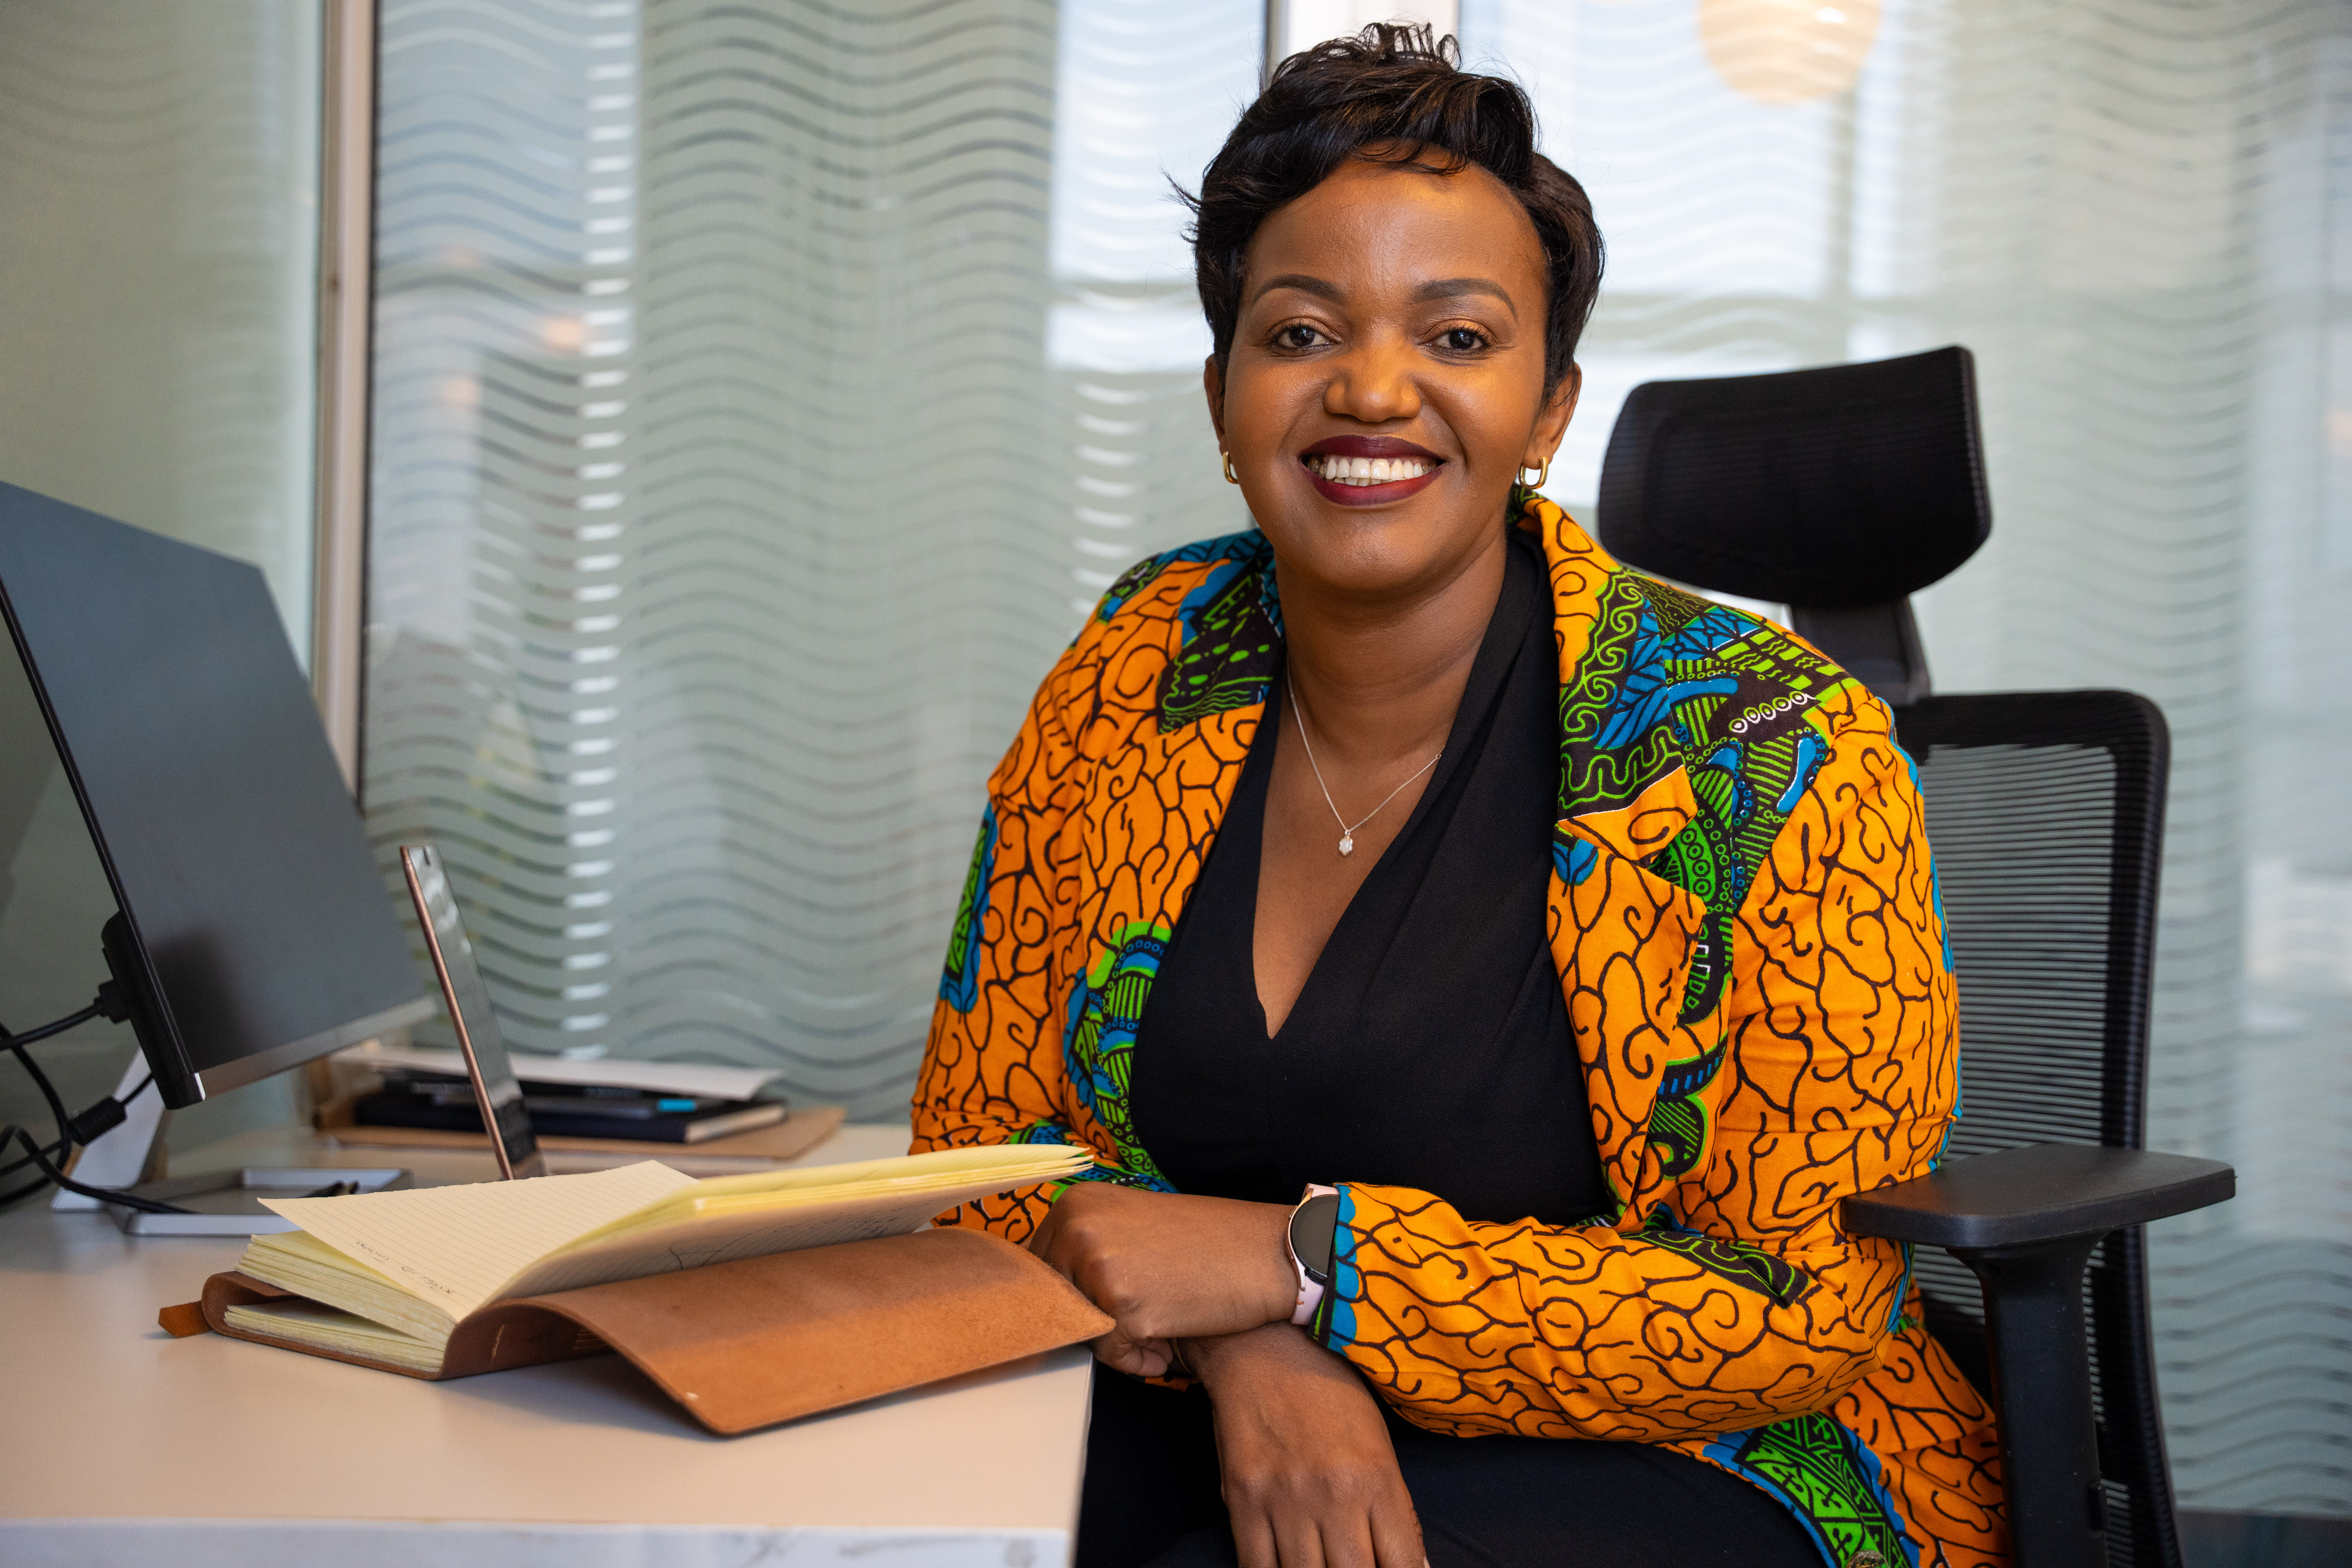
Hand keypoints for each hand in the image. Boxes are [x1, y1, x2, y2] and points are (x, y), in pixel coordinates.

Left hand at [1027, 1183, 1296, 1375]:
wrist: (1273, 1254)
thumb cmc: (1210, 1245)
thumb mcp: (1132, 1227)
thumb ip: (1085, 1250)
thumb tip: (1042, 1300)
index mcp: (1074, 1204)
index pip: (1035, 1273)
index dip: (1069, 1301)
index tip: (1102, 1306)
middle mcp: (1076, 1228)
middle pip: (1051, 1307)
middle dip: (1091, 1324)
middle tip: (1143, 1313)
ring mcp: (1097, 1266)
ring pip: (1081, 1334)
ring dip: (1117, 1343)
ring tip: (1162, 1321)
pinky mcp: (1123, 1307)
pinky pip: (1113, 1358)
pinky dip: (1140, 1362)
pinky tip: (1170, 1343)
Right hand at [1191, 1325, 1424, 1567]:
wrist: (1263, 1347)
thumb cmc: (1330, 1393)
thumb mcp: (1379, 1443)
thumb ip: (1396, 1510)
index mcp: (1377, 1478)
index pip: (1403, 1565)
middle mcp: (1334, 1493)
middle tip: (1353, 1566)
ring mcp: (1285, 1498)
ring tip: (1323, 1563)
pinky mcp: (1243, 1497)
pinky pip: (1256, 1567)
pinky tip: (1285, 1566)